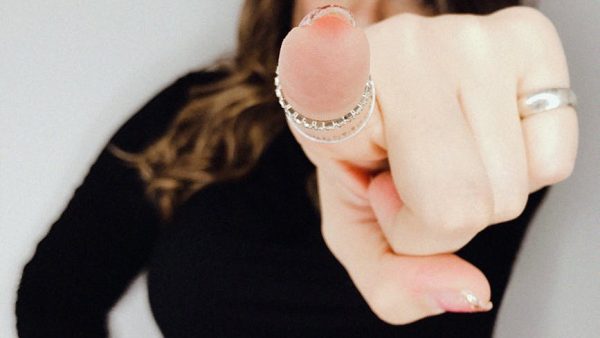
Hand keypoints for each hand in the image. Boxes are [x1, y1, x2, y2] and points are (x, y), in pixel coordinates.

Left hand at [277, 6, 577, 323]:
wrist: (372, 88)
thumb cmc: (356, 150)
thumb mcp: (352, 224)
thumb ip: (394, 280)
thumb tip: (474, 292)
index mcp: (344, 87)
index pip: (432, 204)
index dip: (405, 224)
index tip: (378, 186)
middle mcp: (411, 46)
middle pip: (477, 202)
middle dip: (442, 215)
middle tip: (409, 172)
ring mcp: (473, 36)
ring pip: (515, 185)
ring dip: (478, 191)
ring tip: (437, 150)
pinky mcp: (525, 36)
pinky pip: (553, 156)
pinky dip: (519, 166)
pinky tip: (475, 133)